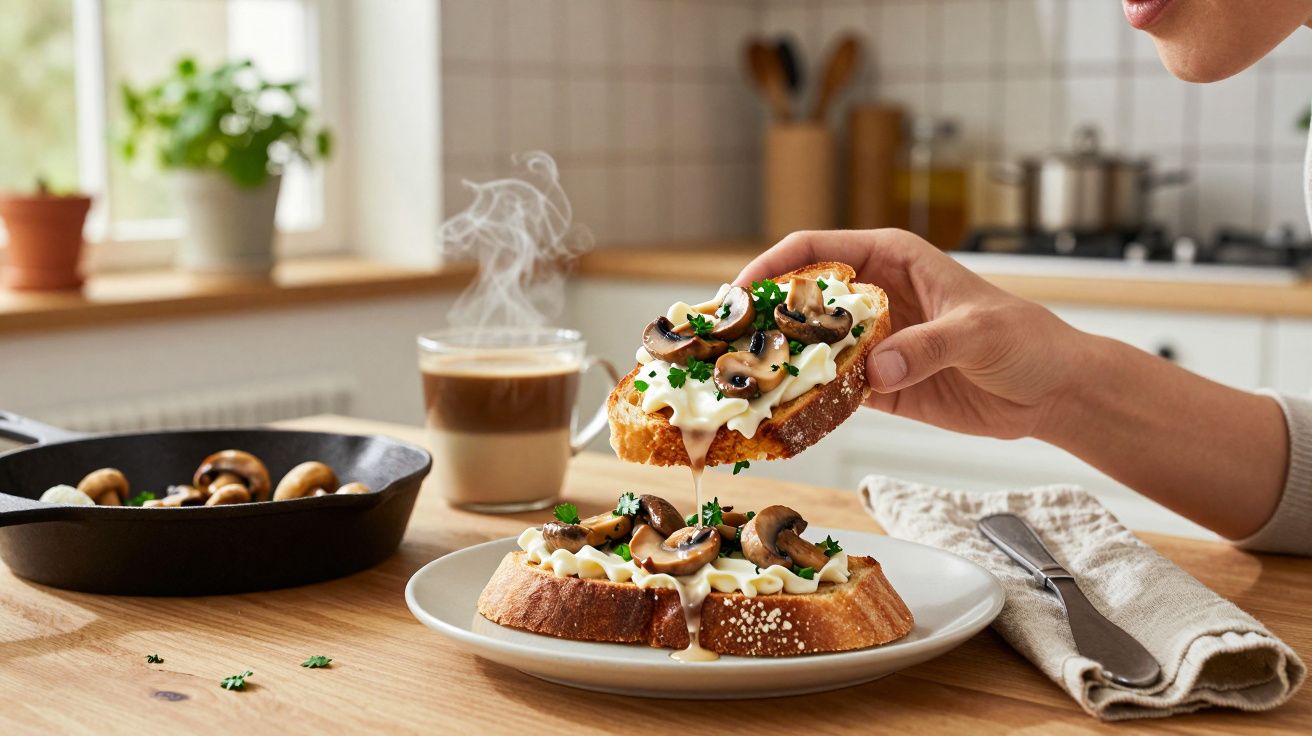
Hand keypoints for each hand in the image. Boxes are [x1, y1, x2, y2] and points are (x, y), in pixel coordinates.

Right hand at [735, 229, 1083, 439]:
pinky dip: (807, 402)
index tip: (740, 293)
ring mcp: (873, 341)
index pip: (818, 249)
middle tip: (723, 345)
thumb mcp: (979, 332)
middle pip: (801, 299)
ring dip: (778, 364)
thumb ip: (927, 347)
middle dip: (762, 319)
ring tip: (739, 384)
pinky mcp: (880, 384)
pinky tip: (781, 415)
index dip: (772, 265)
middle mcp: (874, 296)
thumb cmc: (1024, 338)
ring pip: (810, 347)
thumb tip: (875, 369)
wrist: (1053, 390)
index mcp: (892, 258)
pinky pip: (832, 390)